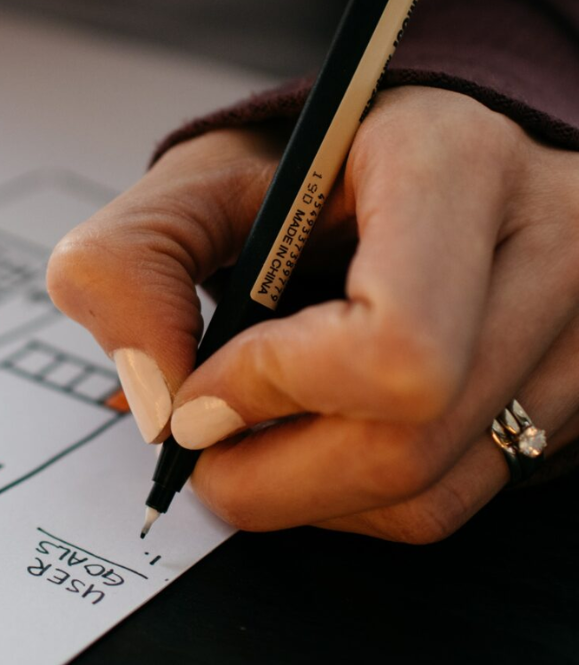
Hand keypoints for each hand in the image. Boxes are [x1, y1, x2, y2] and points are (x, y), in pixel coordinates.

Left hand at [47, 86, 578, 542]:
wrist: (403, 168)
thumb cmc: (301, 171)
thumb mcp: (195, 180)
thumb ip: (130, 264)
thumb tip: (155, 405)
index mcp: (453, 163)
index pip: (396, 343)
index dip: (273, 388)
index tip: (201, 386)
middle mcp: (546, 247)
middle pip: (408, 444)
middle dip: (265, 472)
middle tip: (199, 437)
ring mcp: (571, 332)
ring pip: (428, 493)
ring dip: (299, 493)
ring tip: (246, 434)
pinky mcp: (562, 394)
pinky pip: (449, 500)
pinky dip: (350, 497)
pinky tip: (311, 440)